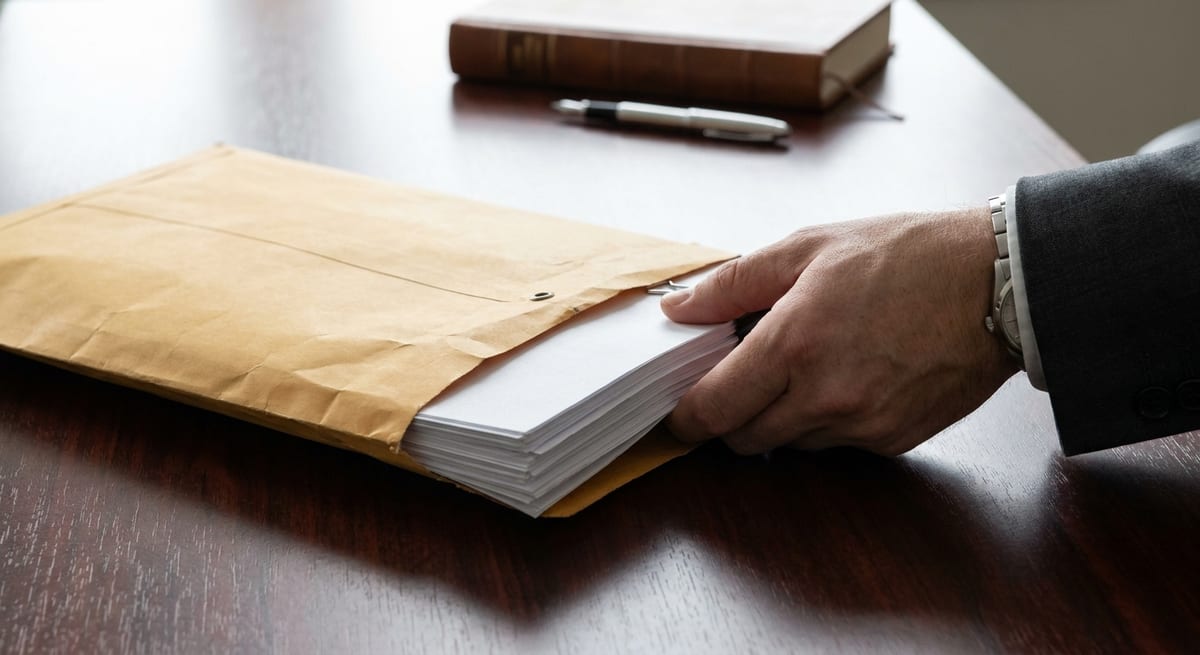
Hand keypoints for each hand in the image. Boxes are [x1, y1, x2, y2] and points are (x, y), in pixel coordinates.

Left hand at [661, 208, 1019, 455]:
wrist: (999, 283)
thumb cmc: (906, 254)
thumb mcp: (809, 246)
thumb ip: (734, 282)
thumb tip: (679, 309)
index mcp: (795, 342)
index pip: (714, 407)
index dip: (686, 416)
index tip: (677, 412)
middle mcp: (825, 395)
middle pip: (743, 438)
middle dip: (729, 416)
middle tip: (737, 381)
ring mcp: (862, 424)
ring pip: (790, 443)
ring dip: (780, 416)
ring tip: (805, 366)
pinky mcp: (893, 439)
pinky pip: (837, 444)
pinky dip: (827, 420)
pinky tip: (847, 377)